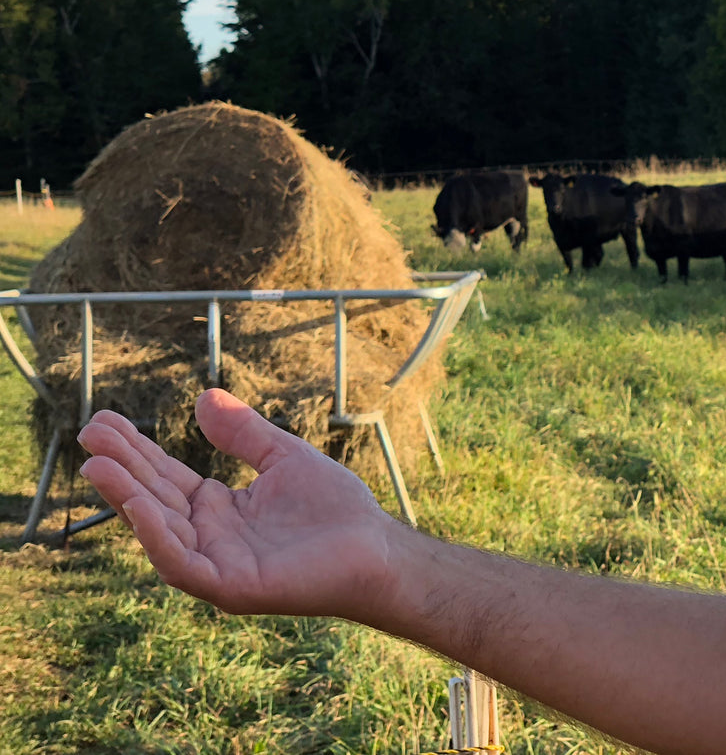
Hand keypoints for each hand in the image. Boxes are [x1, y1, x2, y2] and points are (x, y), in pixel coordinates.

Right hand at [77, 389, 409, 618]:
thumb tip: (203, 397)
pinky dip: (157, 535)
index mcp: (217, 507)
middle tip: (89, 431)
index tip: (103, 419)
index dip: (135, 450)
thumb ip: (244, 433)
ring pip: (158, 529)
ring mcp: (215, 563)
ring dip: (126, 497)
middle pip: (154, 497)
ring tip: (98, 463)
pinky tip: (139, 504)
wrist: (375, 547)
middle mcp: (207, 536)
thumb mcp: (283, 457)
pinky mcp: (229, 587)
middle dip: (121, 467)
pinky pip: (181, 564)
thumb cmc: (334, 508)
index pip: (164, 475)